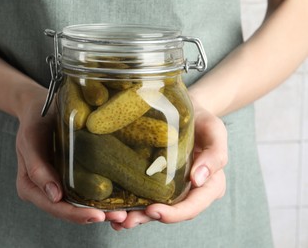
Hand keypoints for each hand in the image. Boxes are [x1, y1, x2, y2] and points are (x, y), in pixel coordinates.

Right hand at [15, 91, 126, 223]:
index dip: (75, 214)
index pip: (55, 207)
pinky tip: (120, 198)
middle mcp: (46, 190)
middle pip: (70, 210)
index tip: (97, 216)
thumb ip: (37, 167)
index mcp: (31, 186)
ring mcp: (61, 183)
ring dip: (102, 210)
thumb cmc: (34, 121)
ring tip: (124, 212)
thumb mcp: (30, 139)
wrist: (40, 106)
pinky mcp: (73, 175)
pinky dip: (102, 196)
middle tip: (120, 217)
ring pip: (80, 204)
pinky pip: (86, 189)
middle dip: (94, 216)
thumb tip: (55, 196)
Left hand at [111, 100, 227, 229]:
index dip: (174, 214)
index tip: (153, 210)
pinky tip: (114, 209)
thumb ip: (215, 154)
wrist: (188, 110)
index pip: (192, 206)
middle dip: (148, 218)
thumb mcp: (214, 131)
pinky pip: (145, 196)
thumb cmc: (203, 121)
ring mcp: (172, 188)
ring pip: (155, 208)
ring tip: (117, 219)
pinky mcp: (157, 181)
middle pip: (170, 212)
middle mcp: (190, 191)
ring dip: (136, 216)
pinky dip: (131, 205)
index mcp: (208, 185)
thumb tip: (198, 180)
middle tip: (126, 220)